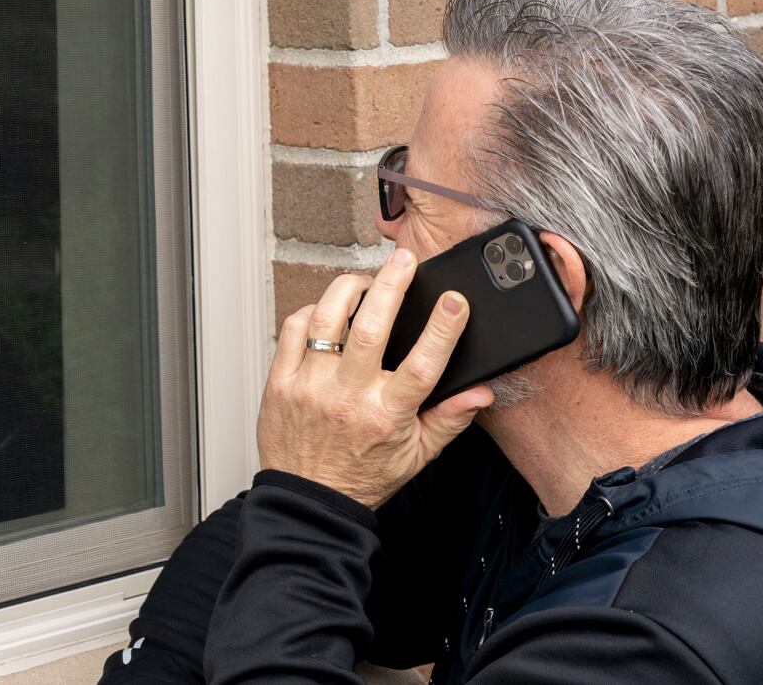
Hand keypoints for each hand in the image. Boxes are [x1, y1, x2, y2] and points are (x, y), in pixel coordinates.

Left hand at [256, 248, 493, 509]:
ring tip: (366, 280)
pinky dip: (313, 311)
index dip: (442, 329)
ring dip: (349, 289)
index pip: (422, 365)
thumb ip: (450, 420)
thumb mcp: (417, 456)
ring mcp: (310, 387)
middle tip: (405, 260)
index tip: (456, 301)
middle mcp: (348, 398)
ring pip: (327, 319)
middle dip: (392, 285)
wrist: (308, 501)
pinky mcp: (281, 382)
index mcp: (386, 416)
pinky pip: (294, 329)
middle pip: (372, 328)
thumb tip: (481, 392)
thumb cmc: (363, 477)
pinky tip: (328, 312)